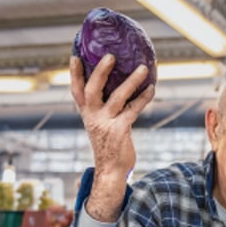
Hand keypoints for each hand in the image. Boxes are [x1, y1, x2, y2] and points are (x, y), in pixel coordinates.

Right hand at [70, 55, 154, 221]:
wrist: (111, 170)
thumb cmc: (108, 144)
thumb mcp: (99, 124)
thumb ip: (101, 108)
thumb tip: (114, 85)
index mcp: (86, 114)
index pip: (76, 91)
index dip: (74, 74)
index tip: (75, 56)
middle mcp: (93, 117)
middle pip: (92, 89)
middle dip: (100, 71)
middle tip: (110, 56)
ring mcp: (106, 123)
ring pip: (118, 97)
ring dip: (132, 81)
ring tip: (143, 67)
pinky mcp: (120, 130)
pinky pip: (134, 109)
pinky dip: (143, 98)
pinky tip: (152, 88)